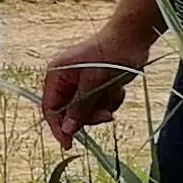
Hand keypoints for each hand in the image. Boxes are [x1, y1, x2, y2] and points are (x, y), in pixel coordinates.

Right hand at [35, 26, 149, 145]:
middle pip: (69, 112)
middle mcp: (65, 80)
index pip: (50, 108)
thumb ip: (80, 106)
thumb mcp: (94, 81)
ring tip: (115, 94)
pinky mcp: (95, 85)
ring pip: (86, 110)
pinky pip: (98, 104)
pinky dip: (110, 101)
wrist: (132, 37)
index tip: (68, 144)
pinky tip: (118, 89)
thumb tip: (68, 129)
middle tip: (108, 116)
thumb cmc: (110, 53)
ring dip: (102, 107)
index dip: (58, 127)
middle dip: (89, 115)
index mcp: (56, 75)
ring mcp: (80, 83)